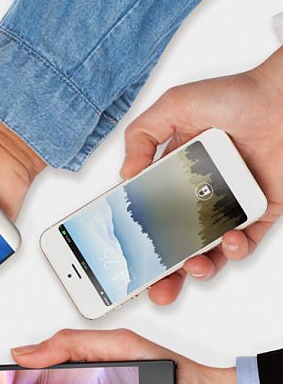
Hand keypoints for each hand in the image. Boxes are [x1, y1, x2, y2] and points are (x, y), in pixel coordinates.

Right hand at [122, 47, 282, 305]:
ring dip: (198, 269)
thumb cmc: (238, 94)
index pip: (149, 218)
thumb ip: (141, 135)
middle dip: (162, 274)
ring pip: (208, 252)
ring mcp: (229, 207)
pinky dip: (235, 250)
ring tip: (192, 268)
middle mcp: (200, 196)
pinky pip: (245, 243)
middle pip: (174, 246)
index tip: (124, 261)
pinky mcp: (259, 212)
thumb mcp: (175, 105)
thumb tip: (125, 174)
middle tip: (153, 289)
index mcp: (174, 178)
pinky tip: (228, 241)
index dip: (136, 242)